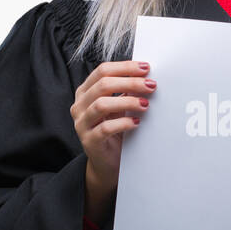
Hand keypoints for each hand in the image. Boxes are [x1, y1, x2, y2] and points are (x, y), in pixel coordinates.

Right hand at [71, 61, 154, 206]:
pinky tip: (136, 122)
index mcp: (85, 92)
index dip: (125, 67)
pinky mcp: (89, 140)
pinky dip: (123, 123)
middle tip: (150, 85)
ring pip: (101, 104)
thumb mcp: (119, 106)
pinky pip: (105, 128)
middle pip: (103, 85)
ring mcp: (82, 123)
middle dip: (130, 82)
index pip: (102, 71)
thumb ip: (126, 91)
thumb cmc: (114, 130)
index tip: (146, 68)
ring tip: (145, 104)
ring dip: (127, 101)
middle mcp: (80, 105)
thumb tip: (147, 76)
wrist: (106, 161)